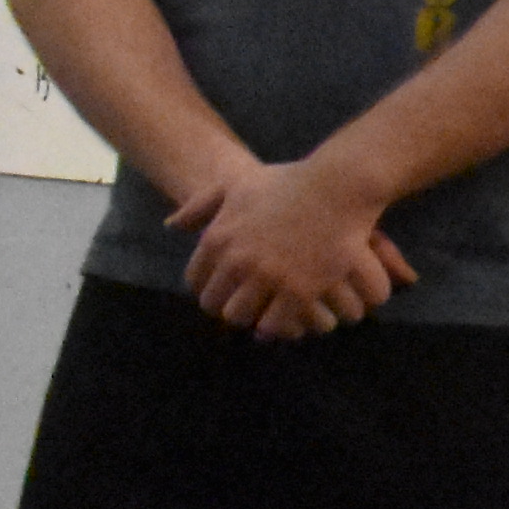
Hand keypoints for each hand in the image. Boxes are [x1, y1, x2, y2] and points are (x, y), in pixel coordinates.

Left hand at [173, 153, 412, 339]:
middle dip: (230, 306)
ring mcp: (266, 278)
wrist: (336, 187)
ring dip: (253, 318)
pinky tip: (291, 318)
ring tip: (269, 315)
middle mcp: (236, 261)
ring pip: (242, 317)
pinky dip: (281, 325)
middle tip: (249, 306)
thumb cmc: (289, 182)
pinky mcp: (297, 291)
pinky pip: (276, 324)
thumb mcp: (235, 185)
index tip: (226, 290)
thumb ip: (200, 205)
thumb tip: (171, 226)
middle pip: (215, 304)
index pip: (196, 280)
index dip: (209, 288)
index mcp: (217, 238)